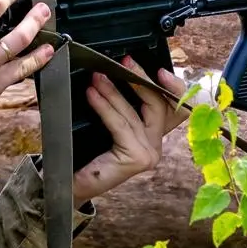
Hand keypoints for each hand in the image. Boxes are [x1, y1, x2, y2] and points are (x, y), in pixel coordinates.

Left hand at [71, 58, 189, 204]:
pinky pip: (120, 124)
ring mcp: (148, 153)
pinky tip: (92, 94)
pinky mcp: (136, 157)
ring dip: (114, 91)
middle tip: (124, 62)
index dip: (175, 87)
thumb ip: (121, 106)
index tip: (161, 70)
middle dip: (142, 79)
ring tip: (97, 77)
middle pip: (160, 104)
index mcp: (153, 135)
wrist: (70, 184)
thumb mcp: (110, 125)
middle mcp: (156, 145)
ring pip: (134, 112)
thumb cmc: (87, 154)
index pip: (176, 108)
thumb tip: (118, 71)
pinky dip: (105, 106)